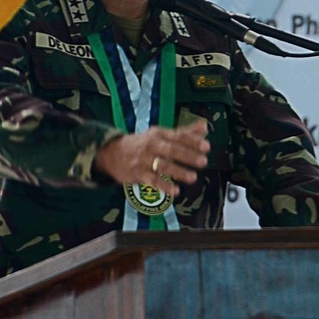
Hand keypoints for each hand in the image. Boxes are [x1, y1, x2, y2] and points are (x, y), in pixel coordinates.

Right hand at [94, 121, 209, 196]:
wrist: (112, 152)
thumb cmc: (142, 143)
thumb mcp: (161, 134)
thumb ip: (184, 132)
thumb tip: (205, 127)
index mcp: (159, 134)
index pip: (178, 136)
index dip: (193, 141)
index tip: (207, 146)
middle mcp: (151, 145)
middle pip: (171, 150)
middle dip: (188, 156)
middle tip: (203, 161)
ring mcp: (143, 160)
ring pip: (162, 166)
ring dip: (178, 172)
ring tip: (193, 177)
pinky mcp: (137, 174)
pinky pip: (152, 181)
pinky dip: (163, 186)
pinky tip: (175, 191)